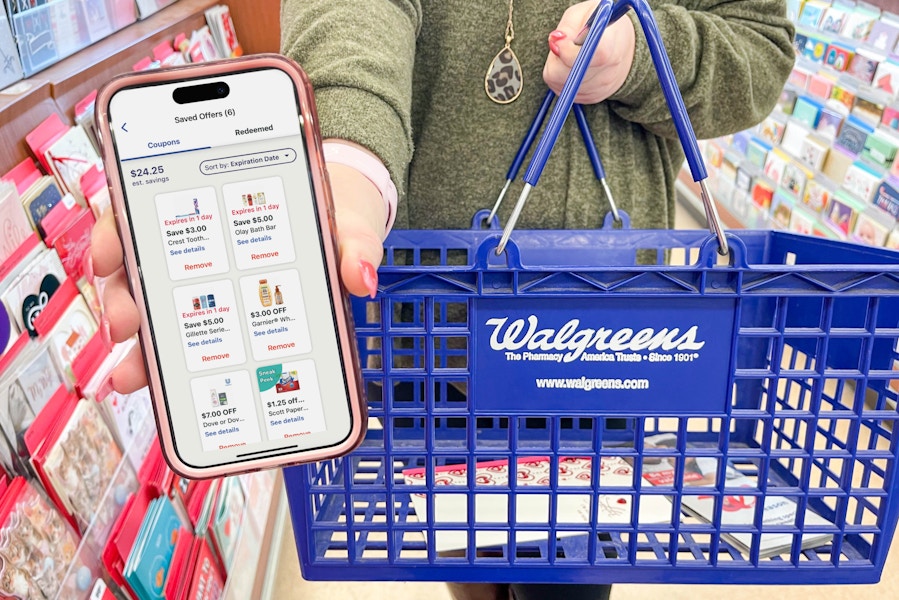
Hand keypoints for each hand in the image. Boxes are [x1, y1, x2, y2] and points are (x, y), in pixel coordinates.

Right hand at [91, 140, 386, 393]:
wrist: (349, 232)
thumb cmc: (337, 217)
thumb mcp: (349, 224)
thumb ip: (356, 245)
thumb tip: (360, 277)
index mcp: (218, 203)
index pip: (147, 207)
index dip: (117, 232)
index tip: (109, 257)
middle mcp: (198, 241)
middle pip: (139, 264)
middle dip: (124, 297)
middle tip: (127, 324)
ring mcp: (205, 280)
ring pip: (153, 306)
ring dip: (139, 340)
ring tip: (136, 373)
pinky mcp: (218, 315)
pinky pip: (182, 336)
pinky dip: (164, 361)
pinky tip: (160, 385)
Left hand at [543, 1, 635, 104]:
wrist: (623, 45)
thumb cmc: (602, 25)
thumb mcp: (586, 12)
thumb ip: (569, 26)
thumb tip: (555, 41)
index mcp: (609, 47)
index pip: (587, 57)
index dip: (567, 51)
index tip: (560, 40)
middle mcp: (607, 73)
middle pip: (567, 75)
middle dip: (558, 59)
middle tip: (566, 45)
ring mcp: (599, 89)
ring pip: (560, 84)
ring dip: (559, 68)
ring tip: (572, 54)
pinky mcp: (591, 98)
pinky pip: (564, 91)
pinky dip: (563, 79)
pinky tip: (574, 66)